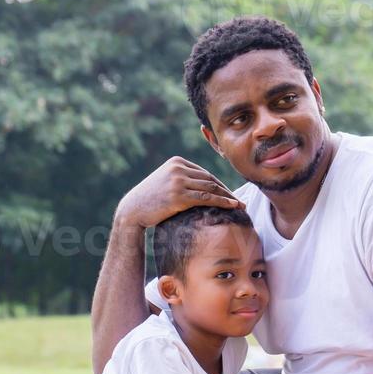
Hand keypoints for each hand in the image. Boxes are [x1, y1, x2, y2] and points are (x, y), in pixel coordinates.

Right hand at [115, 156, 241, 229]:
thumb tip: (202, 186)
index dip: (219, 184)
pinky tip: (233, 206)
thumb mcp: (165, 182)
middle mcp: (178, 169)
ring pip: (211, 187)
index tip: (229, 194)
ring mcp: (178, 181)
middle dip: (226, 190)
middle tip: (239, 200)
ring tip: (239, 205)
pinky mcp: (179, 196)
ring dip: (228, 197)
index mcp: (176, 162)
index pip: (204, 172)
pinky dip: (223, 202)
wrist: (132, 211)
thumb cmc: (149, 200)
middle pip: (210, 179)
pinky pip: (207, 198)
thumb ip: (181, 179)